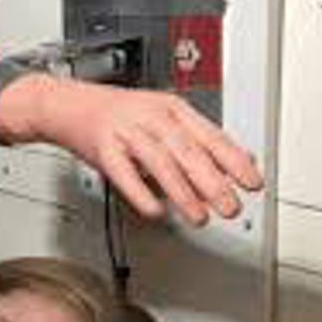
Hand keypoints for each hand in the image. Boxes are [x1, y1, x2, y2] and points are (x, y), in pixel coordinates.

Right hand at [7, 76, 264, 225]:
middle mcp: (152, 117)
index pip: (211, 136)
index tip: (253, 182)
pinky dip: (141, 193)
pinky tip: (156, 211)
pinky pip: (124, 173)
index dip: (234, 160)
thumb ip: (199, 139)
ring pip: (161, 163)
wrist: (68, 104)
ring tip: (199, 217)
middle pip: (189, 151)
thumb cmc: (118, 115)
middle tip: (231, 207)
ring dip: (183, 194)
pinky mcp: (103, 148)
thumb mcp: (164, 117)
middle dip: (214, 182)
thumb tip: (241, 160)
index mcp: (173, 109)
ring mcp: (126, 131)